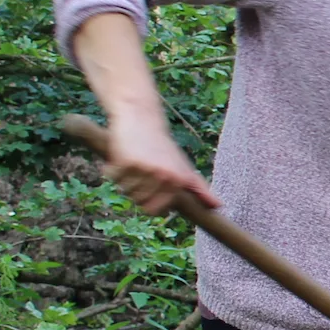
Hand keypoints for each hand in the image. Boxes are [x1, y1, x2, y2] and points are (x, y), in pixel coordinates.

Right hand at [104, 116, 218, 213]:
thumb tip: (218, 206)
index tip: (150, 185)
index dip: (146, 201)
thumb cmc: (163, 147)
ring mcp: (145, 169)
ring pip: (124, 190)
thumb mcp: (185, 167)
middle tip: (141, 170)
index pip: (154, 210)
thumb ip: (200, 189)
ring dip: (123, 178)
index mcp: (179, 181)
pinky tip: (123, 154)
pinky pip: (111, 176)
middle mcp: (164, 177)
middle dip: (134, 189)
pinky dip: (112, 168)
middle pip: (137, 201)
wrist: (142, 118)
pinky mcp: (127, 161)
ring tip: (134, 161)